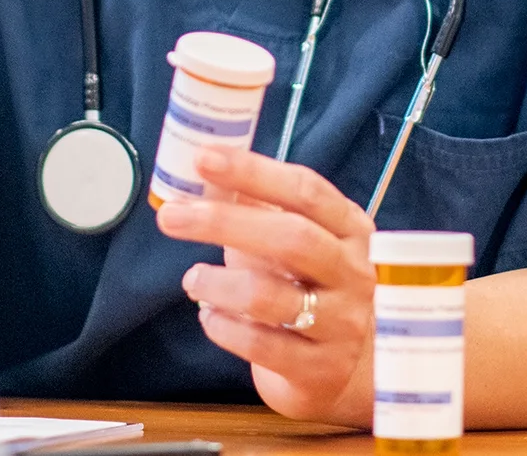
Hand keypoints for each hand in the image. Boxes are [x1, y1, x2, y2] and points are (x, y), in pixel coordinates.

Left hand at [155, 146, 375, 426]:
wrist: (342, 368)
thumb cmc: (308, 288)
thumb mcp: (290, 240)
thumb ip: (253, 204)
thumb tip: (204, 164)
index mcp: (350, 228)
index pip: (306, 190)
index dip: (253, 171)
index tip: (204, 158)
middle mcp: (355, 272)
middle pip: (292, 238)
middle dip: (224, 222)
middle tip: (171, 216)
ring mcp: (342, 324)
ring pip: (272, 297)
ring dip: (218, 283)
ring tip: (192, 278)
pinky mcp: (320, 369)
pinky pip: (262, 346)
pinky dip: (224, 327)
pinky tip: (209, 317)